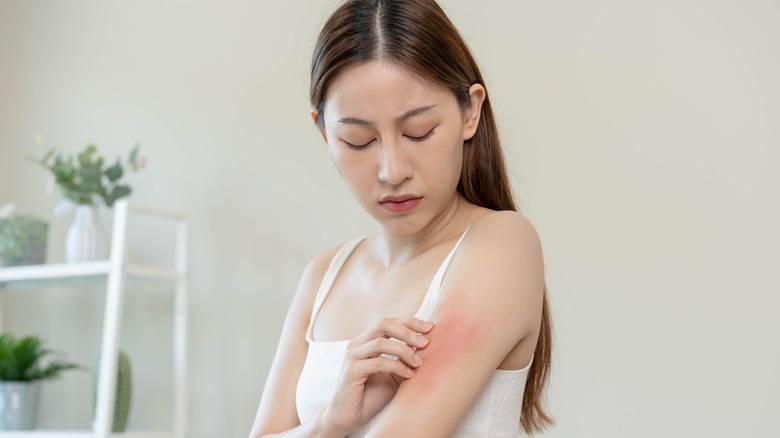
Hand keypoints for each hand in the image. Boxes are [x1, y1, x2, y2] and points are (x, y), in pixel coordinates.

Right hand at [322, 317, 433, 433]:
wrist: (347, 417)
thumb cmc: (370, 395)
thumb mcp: (393, 374)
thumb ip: (404, 360)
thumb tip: (427, 348)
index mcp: (367, 341)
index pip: (389, 322)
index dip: (411, 322)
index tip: (430, 328)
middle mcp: (358, 343)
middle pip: (383, 324)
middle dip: (408, 330)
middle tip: (425, 342)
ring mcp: (353, 356)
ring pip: (381, 342)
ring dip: (404, 351)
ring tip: (419, 363)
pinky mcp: (351, 371)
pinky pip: (378, 363)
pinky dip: (396, 367)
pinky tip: (409, 375)